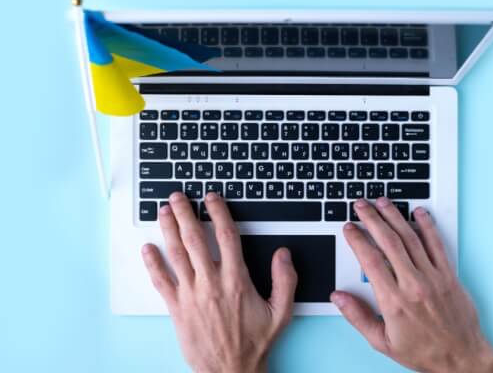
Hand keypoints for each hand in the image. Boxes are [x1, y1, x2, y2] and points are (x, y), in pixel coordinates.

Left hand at [141, 192, 296, 372]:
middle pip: (195, 239)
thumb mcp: (281, 312)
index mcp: (236, 280)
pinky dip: (153, 263)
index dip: (218, 212)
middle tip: (177, 197)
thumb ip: (285, 280)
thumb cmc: (254, 343)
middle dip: (185, 213)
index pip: (226, 236)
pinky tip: (147, 248)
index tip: (211, 198)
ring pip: (177, 254)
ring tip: (163, 211)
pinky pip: (161, 281)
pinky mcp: (177, 309)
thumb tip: (283, 253)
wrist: (230, 372)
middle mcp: (211, 283)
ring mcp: (191, 295)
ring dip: (168, 230)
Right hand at [331, 198, 492, 372]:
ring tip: (383, 202)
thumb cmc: (423, 352)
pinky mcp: (449, 275)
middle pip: (389, 242)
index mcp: (394, 301)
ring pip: (411, 238)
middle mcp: (414, 285)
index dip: (357, 239)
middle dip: (372, 219)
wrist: (461, 359)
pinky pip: (437, 245)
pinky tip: (419, 212)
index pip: (370, 261)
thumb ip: (358, 317)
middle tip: (361, 205)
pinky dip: (427, 226)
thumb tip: (338, 297)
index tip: (349, 228)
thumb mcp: (382, 342)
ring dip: (395, 216)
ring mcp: (434, 277)